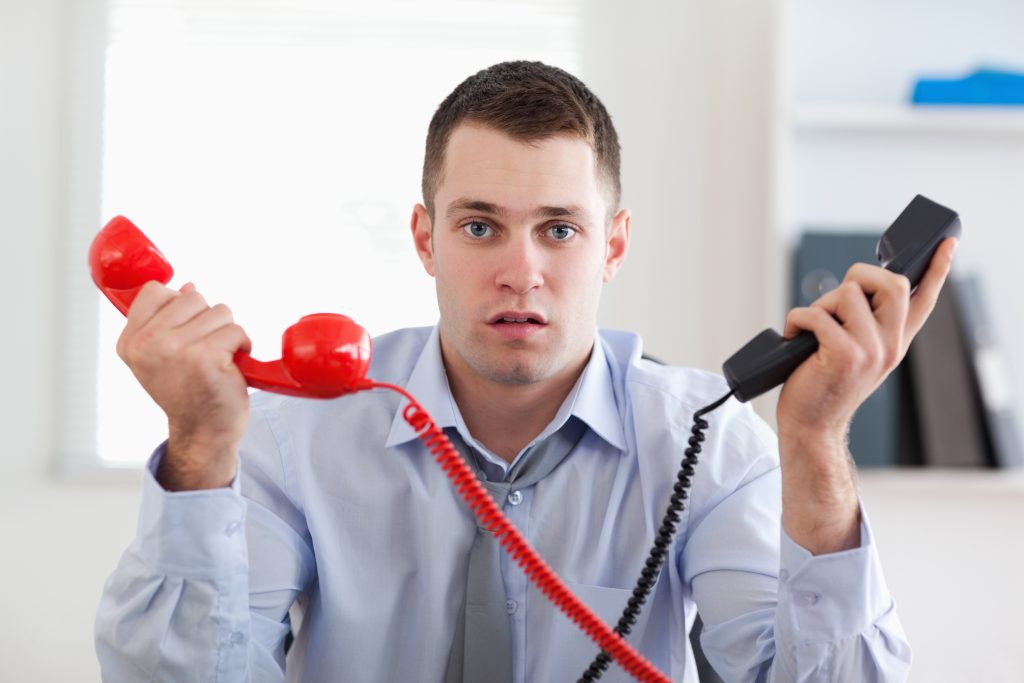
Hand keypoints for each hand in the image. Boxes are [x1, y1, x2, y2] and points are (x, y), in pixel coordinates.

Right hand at [116, 281, 251, 489]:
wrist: (204, 431)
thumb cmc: (189, 391)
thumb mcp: (164, 354)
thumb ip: (168, 320)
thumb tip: (188, 286)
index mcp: (131, 341)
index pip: (155, 291)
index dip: (179, 304)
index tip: (185, 330)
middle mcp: (147, 345)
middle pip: (193, 297)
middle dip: (208, 320)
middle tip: (205, 350)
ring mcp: (174, 350)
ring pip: (219, 311)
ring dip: (228, 333)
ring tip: (219, 358)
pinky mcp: (205, 357)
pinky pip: (236, 330)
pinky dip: (242, 345)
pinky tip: (231, 366)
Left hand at [774, 237, 956, 552]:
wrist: (810, 428)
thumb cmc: (822, 386)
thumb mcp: (852, 353)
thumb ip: (862, 323)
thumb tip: (853, 286)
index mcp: (895, 342)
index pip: (924, 300)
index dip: (936, 269)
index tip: (946, 242)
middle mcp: (890, 346)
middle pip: (892, 284)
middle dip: (859, 276)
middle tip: (835, 299)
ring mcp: (871, 351)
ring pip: (847, 294)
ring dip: (819, 305)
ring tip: (808, 330)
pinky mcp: (843, 356)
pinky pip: (816, 315)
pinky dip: (797, 320)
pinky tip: (793, 336)